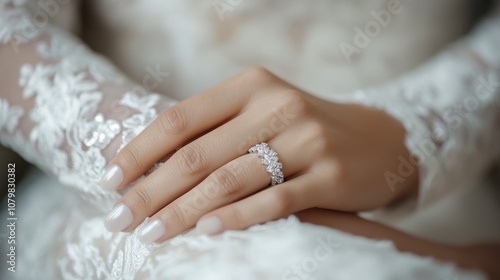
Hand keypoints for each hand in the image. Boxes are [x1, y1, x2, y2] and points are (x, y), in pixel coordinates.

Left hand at [101, 67, 417, 243]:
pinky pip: (273, 201)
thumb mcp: (261, 113)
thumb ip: (216, 130)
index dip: (139, 151)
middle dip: (150, 190)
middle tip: (119, 217)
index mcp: (251, 86)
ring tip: (149, 232)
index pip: (180, 118)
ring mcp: (306, 140)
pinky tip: (204, 231)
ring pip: (229, 180)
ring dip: (182, 211)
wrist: (378, 139)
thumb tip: (151, 165)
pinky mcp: (329, 175)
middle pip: (197, 154)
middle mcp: (277, 107)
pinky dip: (235, 217)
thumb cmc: (305, 128)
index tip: (110, 179)